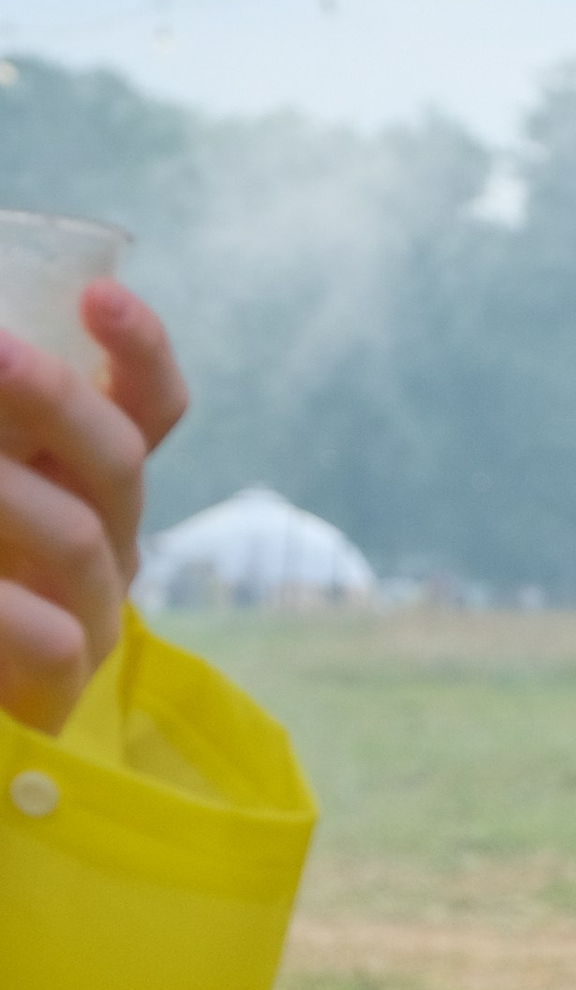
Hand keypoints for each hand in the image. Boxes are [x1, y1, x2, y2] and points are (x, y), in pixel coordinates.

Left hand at [0, 284, 187, 737]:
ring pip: (83, 541)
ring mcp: (89, 619)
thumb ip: (6, 423)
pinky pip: (53, 641)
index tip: (98, 296)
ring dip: (5, 493)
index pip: (147, 407)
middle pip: (118, 458)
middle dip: (53, 398)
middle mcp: (104, 538)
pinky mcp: (60, 693)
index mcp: (81, 475)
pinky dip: (5, 610)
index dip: (139, 351)